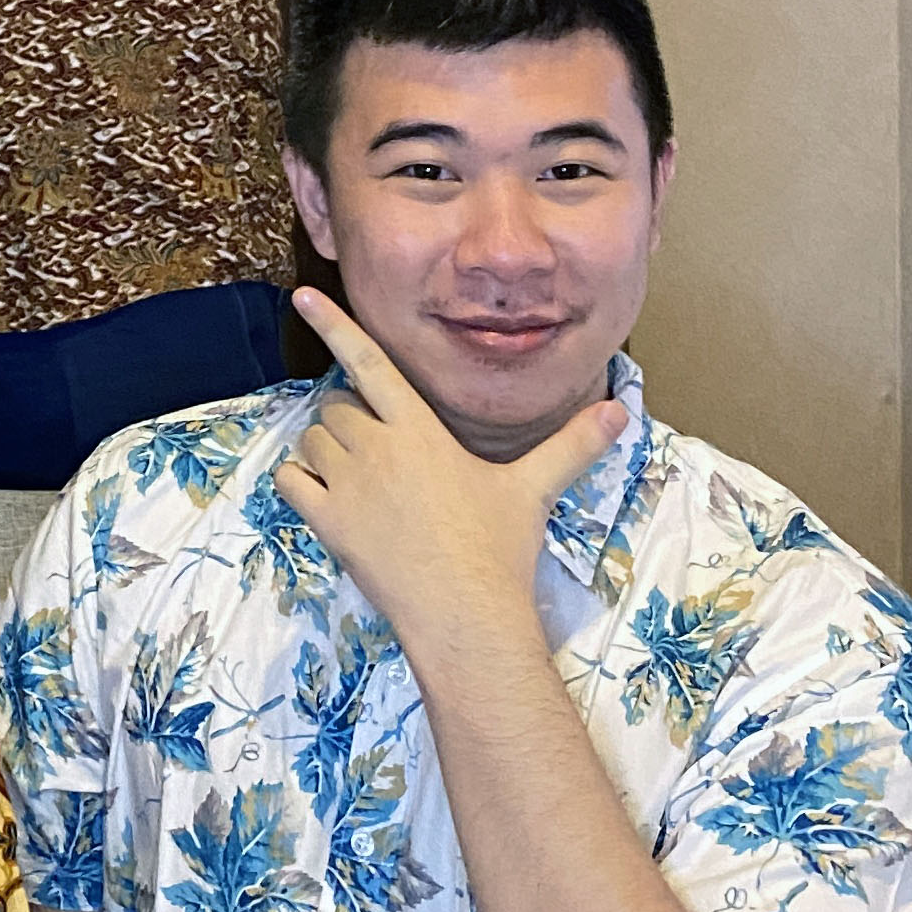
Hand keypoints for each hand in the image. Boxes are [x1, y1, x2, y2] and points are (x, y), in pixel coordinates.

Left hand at [275, 290, 626, 663]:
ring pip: (312, 438)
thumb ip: (572, 445)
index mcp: (421, 429)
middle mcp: (376, 447)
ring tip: (359, 475)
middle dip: (350, 416)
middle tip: (379, 448)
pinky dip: (298, 480)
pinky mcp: (327, 522)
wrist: (465, 614)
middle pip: (337, 404)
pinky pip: (290, 480)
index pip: (371, 362)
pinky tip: (321, 492)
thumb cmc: (499, 547)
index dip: (335, 326)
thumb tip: (621, 411)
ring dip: (325, 447)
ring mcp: (346, 484)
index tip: (305, 297)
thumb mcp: (535, 488)